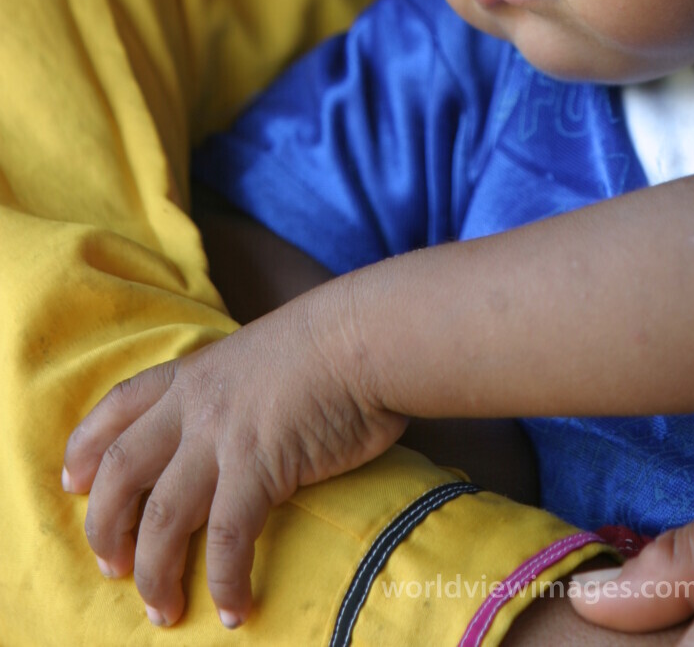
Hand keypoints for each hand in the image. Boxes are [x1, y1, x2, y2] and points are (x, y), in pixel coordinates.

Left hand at [62, 285, 405, 628]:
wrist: (369, 336)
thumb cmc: (335, 343)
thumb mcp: (264, 352)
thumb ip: (237, 387)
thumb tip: (243, 422)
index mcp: (195, 373)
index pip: (119, 406)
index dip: (87, 446)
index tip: (72, 481)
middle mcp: (196, 406)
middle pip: (122, 472)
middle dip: (105, 525)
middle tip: (111, 566)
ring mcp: (222, 438)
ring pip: (161, 519)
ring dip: (153, 573)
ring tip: (162, 610)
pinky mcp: (258, 468)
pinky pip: (225, 540)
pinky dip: (223, 581)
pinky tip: (235, 608)